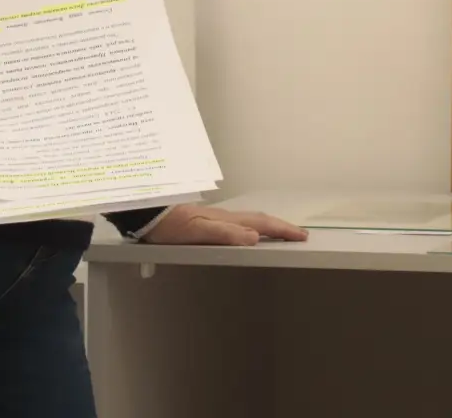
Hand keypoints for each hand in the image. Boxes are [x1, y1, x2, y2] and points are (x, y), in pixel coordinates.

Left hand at [140, 205, 307, 246]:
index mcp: (227, 221)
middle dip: (282, 227)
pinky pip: (241, 224)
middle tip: (300, 236)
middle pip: (261, 220)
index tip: (302, 237)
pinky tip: (250, 233)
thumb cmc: (170, 227)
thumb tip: (254, 237)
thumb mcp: (197, 232)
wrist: (149, 214)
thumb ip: (224, 233)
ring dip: (270, 226)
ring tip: (282, 233)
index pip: (262, 224)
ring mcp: (218, 219)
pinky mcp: (209, 222)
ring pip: (252, 221)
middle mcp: (226, 217)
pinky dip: (255, 228)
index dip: (283, 230)